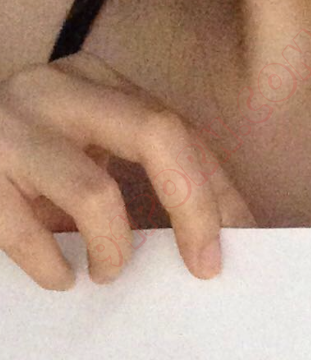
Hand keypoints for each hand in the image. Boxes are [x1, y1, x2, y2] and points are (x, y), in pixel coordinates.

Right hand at [0, 51, 254, 288]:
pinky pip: (27, 233)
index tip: (239, 244)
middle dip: (194, 209)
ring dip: (116, 250)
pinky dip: (54, 268)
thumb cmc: (29, 169)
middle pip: (157, 135)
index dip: (216, 192)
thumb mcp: (92, 159)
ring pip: (95, 192)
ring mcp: (9, 127)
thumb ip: (148, 181)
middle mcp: (54, 90)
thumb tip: (229, 234)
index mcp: (95, 82)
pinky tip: (61, 276)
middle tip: (202, 265)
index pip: (179, 131)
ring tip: (109, 273)